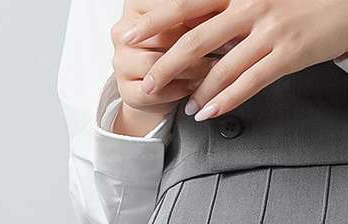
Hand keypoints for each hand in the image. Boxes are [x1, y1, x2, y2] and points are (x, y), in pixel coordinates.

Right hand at [111, 0, 220, 134]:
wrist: (161, 87)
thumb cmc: (178, 49)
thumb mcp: (190, 25)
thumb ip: (199, 16)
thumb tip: (220, 12)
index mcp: (135, 7)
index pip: (166, 8)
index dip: (197, 16)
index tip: (221, 22)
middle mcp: (122, 32)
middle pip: (161, 36)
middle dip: (196, 44)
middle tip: (227, 47)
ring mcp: (121, 62)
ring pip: (157, 64)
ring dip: (189, 69)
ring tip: (214, 68)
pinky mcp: (126, 90)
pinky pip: (155, 91)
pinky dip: (179, 90)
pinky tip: (197, 88)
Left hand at [123, 0, 347, 123]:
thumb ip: (231, 3)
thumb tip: (200, 18)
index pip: (187, 3)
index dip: (156, 19)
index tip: (131, 33)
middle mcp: (250, 4)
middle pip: (196, 37)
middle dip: (166, 63)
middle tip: (147, 81)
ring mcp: (269, 31)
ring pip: (221, 66)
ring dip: (198, 91)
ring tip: (183, 108)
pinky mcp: (287, 54)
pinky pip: (249, 82)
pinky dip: (226, 99)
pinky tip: (210, 112)